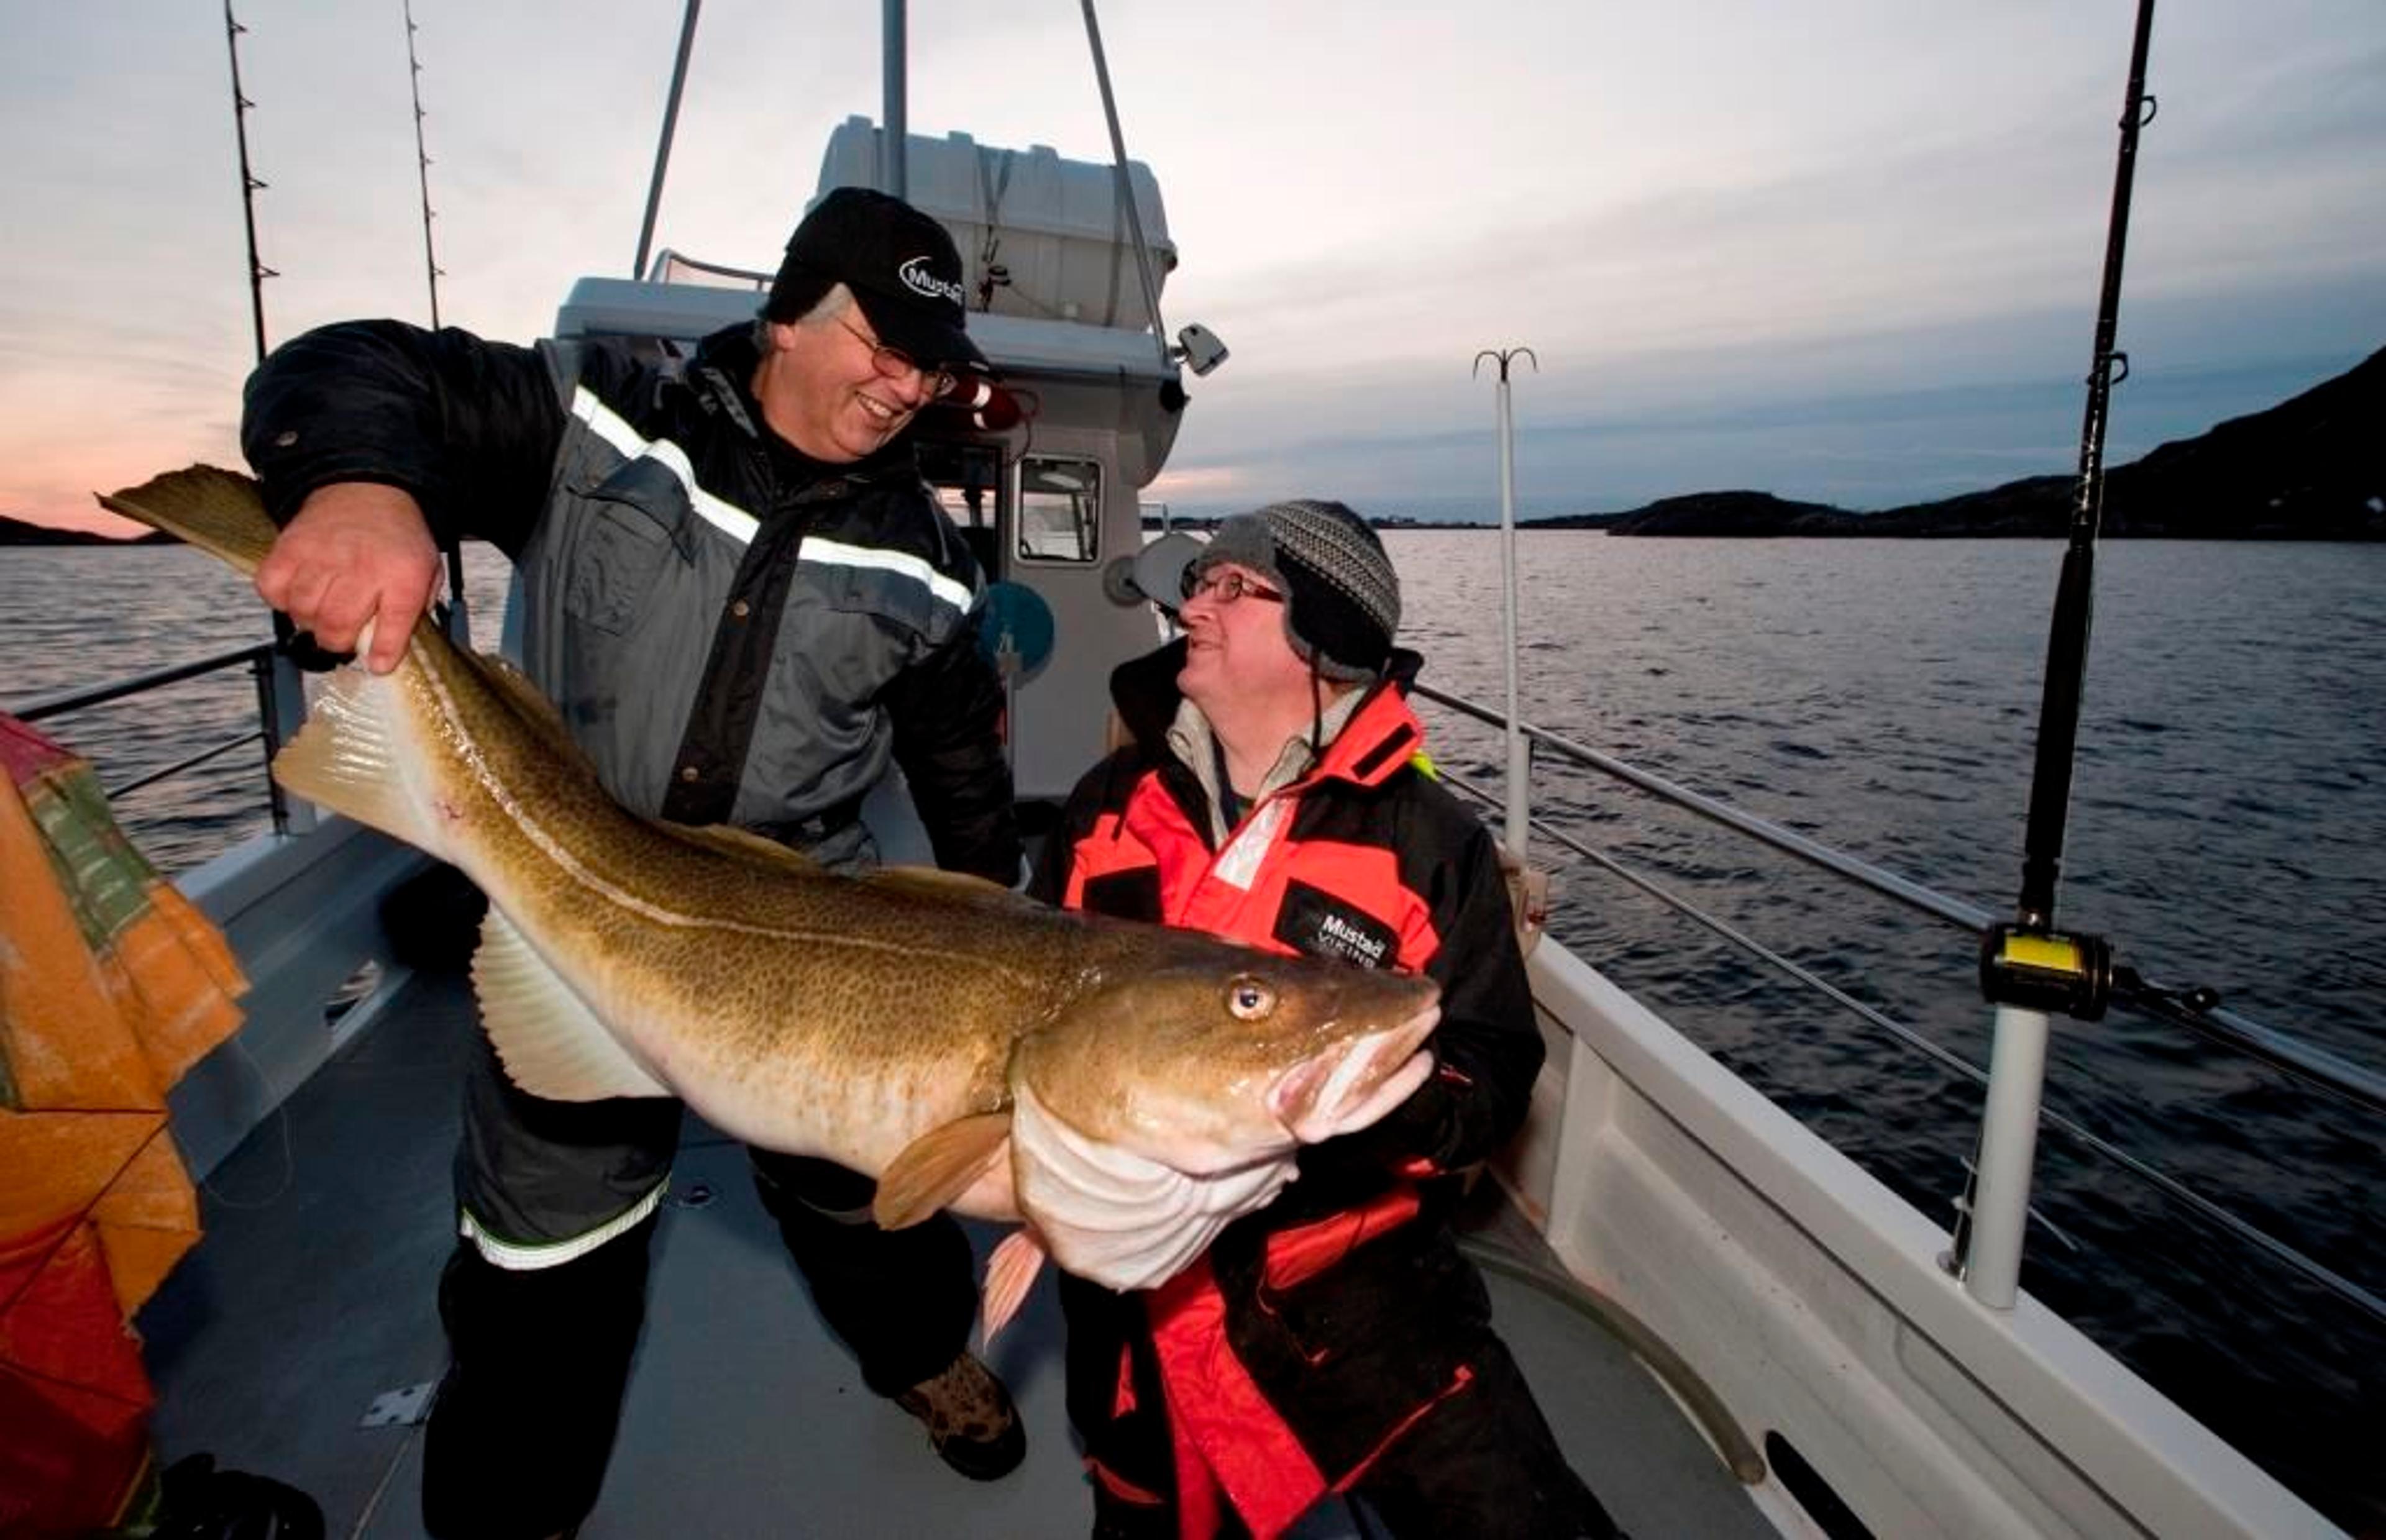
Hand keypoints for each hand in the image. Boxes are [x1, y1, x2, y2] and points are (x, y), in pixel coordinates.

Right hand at [254, 483, 441, 673]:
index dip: (384, 652)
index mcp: (403, 574)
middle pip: (338, 624)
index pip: (394, 625)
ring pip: (304, 611)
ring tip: (322, 610)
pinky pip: (273, 589)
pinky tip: (299, 592)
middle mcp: (361, 566)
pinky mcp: (289, 548)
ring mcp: (321, 556)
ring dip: (310, 621)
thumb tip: (390, 650)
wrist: (366, 487)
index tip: (378, 664)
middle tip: (343, 634)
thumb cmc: (395, 538)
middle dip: (338, 641)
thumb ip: (414, 611)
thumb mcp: (425, 570)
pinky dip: (281, 599)